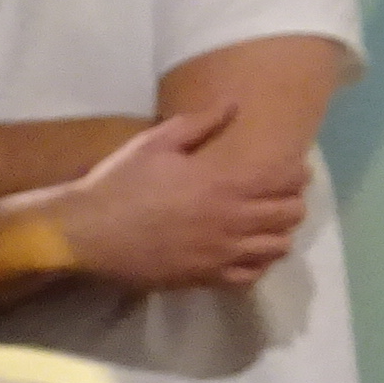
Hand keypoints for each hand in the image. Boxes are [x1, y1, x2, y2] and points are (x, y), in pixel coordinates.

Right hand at [55, 103, 308, 290]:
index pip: (285, 179)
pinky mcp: (207, 277)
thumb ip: (199, 124)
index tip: (292, 169)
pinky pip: (252, 276)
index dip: (297, 173)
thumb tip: (234, 105)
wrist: (86, 233)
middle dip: (293, 202)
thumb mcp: (154, 144)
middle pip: (290, 215)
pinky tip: (246, 253)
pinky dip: (258, 264)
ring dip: (279, 233)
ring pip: (278, 247)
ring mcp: (221, 253)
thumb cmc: (119, 183)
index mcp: (223, 183)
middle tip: (280, 197)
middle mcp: (232, 220)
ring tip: (267, 226)